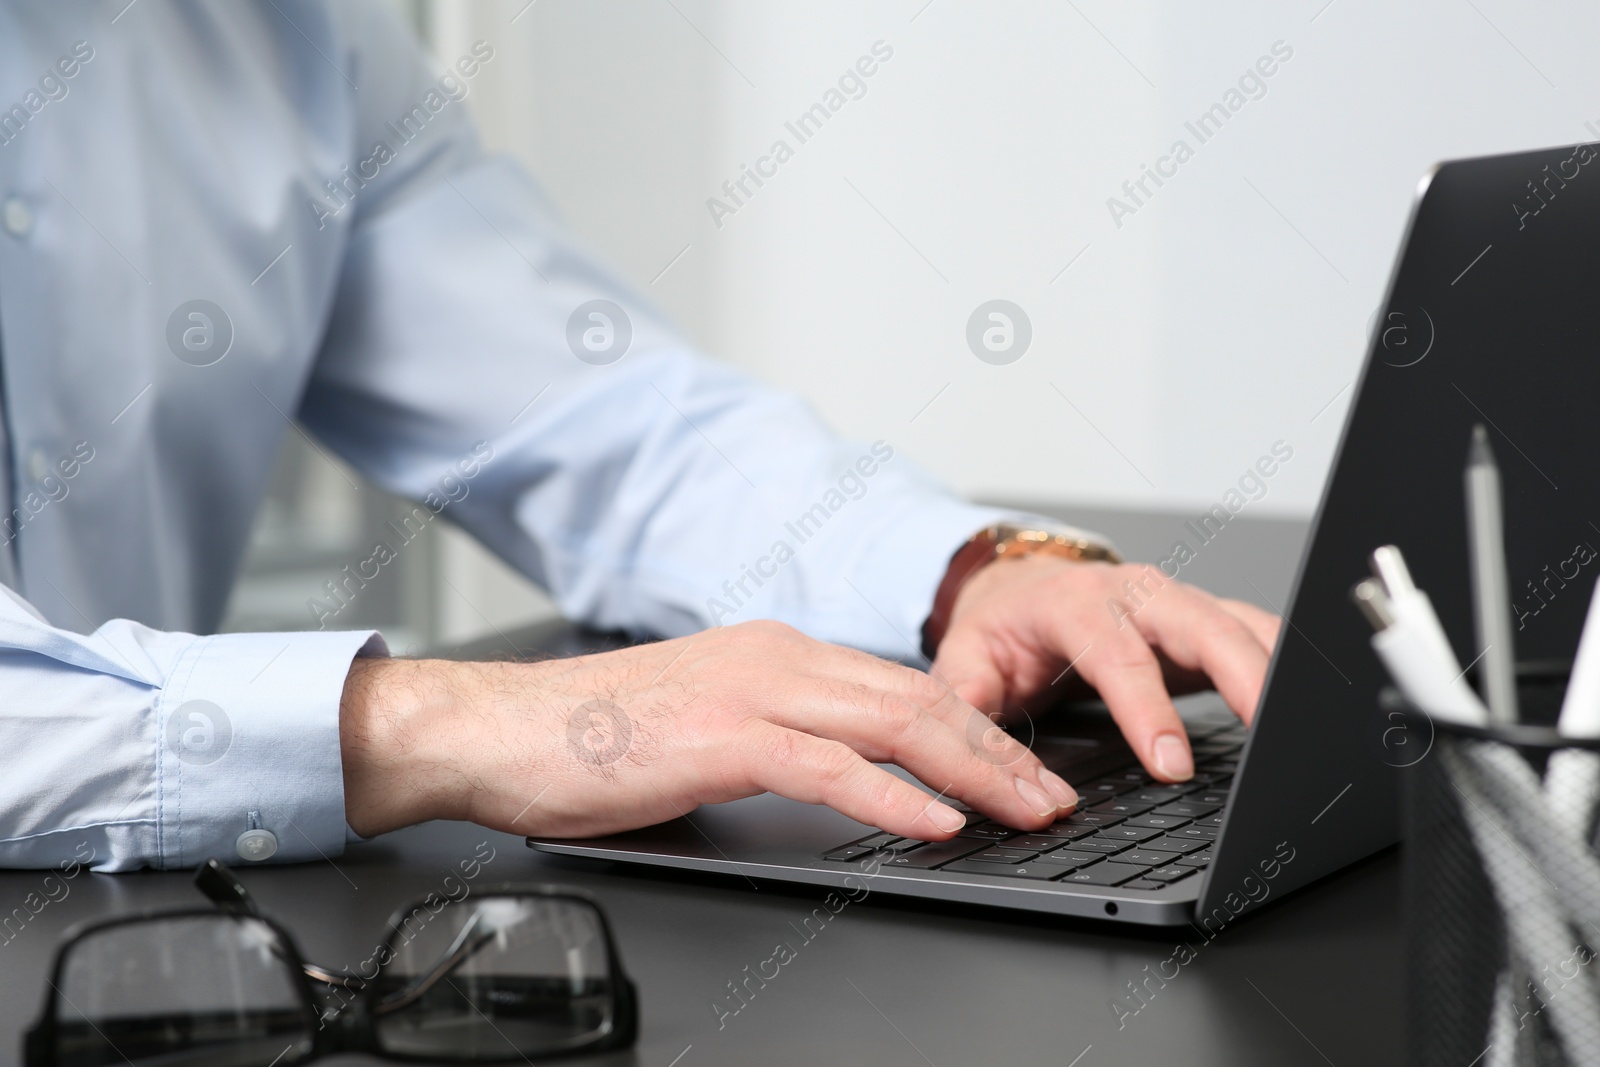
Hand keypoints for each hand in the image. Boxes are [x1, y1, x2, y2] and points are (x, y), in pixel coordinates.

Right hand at [339, 620, 1080, 842]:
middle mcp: (776, 657)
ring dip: (974, 772)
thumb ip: (775, 737)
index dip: (975, 730)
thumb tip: (837, 776)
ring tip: (1027, 811)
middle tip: (1052, 796)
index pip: (902, 686)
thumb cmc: (590, 737)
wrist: (499, 730)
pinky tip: (936, 825)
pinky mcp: (721, 737)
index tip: (1020, 770)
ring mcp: (751, 691)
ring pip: (894, 722)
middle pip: (920, 698)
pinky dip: (894, 798)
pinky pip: (830, 766)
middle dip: (999, 751)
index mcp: (776, 652)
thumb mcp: (705, 725)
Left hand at [931, 555, 1280, 782]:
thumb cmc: (999, 628)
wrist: (1018, 586)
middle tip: (1269, 733)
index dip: (1146, 710)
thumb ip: (969, 713)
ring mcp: (1177, 603)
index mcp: (1075, 604)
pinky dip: (1287, 663)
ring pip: (1241, 624)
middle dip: (1242, 675)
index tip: (1170, 765)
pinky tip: (1310, 701)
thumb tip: (979, 772)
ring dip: (1278, 668)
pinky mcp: (1204, 620)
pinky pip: (1256, 633)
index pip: (1117, 655)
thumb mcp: (965, 664)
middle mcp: (1135, 594)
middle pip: (1202, 625)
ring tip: (1308, 720)